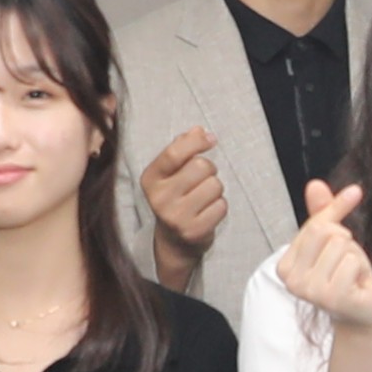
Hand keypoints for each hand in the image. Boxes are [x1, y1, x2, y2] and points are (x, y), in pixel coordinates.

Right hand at [138, 125, 228, 278]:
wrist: (174, 242)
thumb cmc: (176, 198)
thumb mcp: (170, 173)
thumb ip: (182, 148)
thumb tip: (199, 130)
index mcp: (151, 179)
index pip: (174, 153)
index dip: (196, 141)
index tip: (211, 139)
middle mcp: (159, 198)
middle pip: (201, 166)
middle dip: (209, 170)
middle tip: (203, 180)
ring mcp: (175, 217)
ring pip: (215, 185)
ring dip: (216, 189)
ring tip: (204, 198)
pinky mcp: (193, 231)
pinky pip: (221, 206)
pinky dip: (220, 206)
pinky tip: (208, 212)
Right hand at [270, 178, 371, 332]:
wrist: (365, 311)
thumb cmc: (347, 276)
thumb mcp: (333, 240)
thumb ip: (323, 212)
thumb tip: (315, 183)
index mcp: (285, 266)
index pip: (315, 225)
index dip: (337, 223)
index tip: (346, 236)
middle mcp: (292, 281)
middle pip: (326, 231)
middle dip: (345, 242)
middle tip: (347, 264)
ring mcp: (311, 292)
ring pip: (341, 245)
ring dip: (355, 258)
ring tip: (352, 277)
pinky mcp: (333, 298)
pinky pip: (352, 261)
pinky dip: (362, 270)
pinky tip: (357, 286)